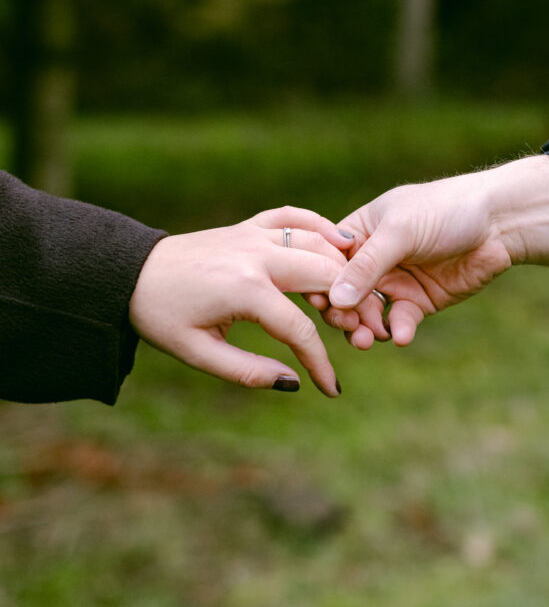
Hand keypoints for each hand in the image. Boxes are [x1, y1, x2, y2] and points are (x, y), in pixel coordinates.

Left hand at [129, 207, 355, 395]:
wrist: (130, 272)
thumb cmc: (160, 316)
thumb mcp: (199, 353)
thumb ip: (247, 371)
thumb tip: (293, 383)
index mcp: (245, 290)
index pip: (300, 330)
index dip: (321, 363)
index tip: (332, 389)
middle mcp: (256, 256)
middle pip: (326, 277)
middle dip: (350, 308)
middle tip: (360, 335)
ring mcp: (254, 235)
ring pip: (318, 244)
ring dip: (341, 271)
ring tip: (351, 303)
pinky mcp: (249, 226)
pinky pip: (294, 217)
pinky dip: (321, 226)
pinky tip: (340, 241)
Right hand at [323, 155, 548, 347]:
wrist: (500, 223)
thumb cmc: (445, 209)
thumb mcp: (400, 231)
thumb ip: (368, 266)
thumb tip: (334, 299)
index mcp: (358, 233)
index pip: (325, 262)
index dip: (318, 282)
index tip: (319, 300)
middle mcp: (371, 261)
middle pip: (342, 294)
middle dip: (342, 312)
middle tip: (348, 325)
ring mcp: (394, 283)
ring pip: (367, 314)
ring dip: (364, 328)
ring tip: (369, 338)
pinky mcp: (418, 302)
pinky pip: (399, 322)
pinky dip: (397, 330)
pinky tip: (400, 336)